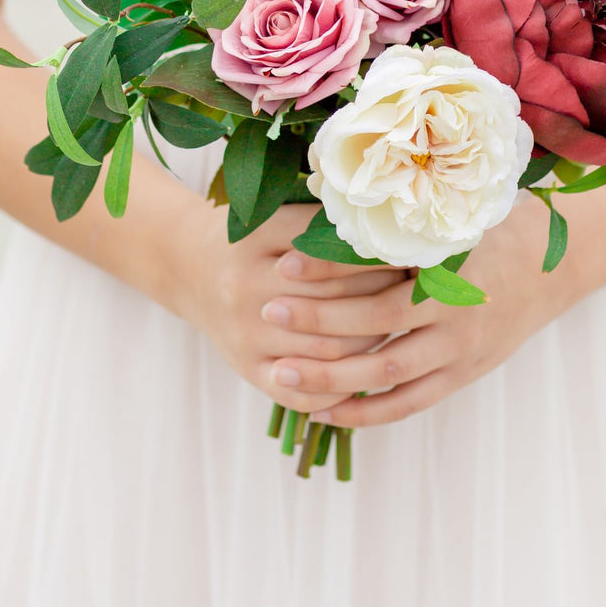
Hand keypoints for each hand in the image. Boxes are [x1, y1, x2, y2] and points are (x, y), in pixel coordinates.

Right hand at [172, 199, 407, 411]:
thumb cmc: (252, 236)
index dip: (378, 256)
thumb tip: (396, 233)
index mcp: (258, 236)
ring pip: (327, 349)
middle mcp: (245, 284)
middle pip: (333, 299)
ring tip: (399, 328)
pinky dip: (339, 389)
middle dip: (382, 296)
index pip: (334, 251)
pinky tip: (364, 372)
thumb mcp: (279, 213)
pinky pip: (302, 392)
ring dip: (370, 342)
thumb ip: (326, 222)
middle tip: (416, 293)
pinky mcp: (246, 368)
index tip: (411, 255)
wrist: (189, 267)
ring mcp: (244, 333)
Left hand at [262, 196, 574, 426]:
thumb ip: (399, 225)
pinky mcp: (462, 375)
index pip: (379, 263)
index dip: (330, 264)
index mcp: (449, 258)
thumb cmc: (487, 233)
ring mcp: (460, 346)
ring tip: (281, 371)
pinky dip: (363, 410)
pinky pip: (407, 403)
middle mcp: (455, 305)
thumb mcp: (450, 220)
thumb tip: (325, 212)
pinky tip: (321, 409)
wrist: (549, 270)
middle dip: (319, 318)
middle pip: (377, 319)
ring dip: (331, 373)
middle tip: (269, 309)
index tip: (284, 261)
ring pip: (387, 370)